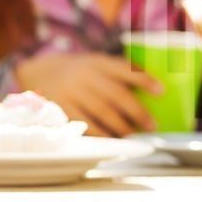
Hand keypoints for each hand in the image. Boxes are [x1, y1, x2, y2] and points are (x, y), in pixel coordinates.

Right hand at [14, 52, 160, 136]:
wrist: (40, 71)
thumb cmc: (82, 71)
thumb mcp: (98, 63)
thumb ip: (120, 73)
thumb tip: (157, 90)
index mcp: (99, 62)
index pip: (125, 69)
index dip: (144, 80)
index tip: (161, 91)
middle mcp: (86, 75)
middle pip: (116, 94)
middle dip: (137, 111)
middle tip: (152, 125)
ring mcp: (72, 92)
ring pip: (102, 111)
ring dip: (122, 126)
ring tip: (135, 134)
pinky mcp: (62, 108)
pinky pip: (85, 123)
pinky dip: (101, 133)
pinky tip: (113, 139)